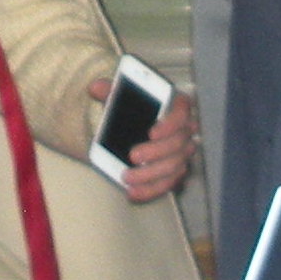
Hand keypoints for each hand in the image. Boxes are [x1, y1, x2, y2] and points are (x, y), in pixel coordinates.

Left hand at [88, 77, 197, 200]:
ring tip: (128, 177)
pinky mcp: (175, 171)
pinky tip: (133, 191)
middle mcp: (185, 130)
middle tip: (133, 156)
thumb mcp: (124, 94)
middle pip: (178, 144)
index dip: (170, 124)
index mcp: (177, 106)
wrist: (139, 124)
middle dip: (155, 153)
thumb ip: (111, 91)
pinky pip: (167, 184)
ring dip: (150, 175)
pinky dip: (150, 190)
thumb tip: (95, 88)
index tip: (151, 133)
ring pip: (174, 167)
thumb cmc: (137, 106)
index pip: (182, 112)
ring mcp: (182, 152)